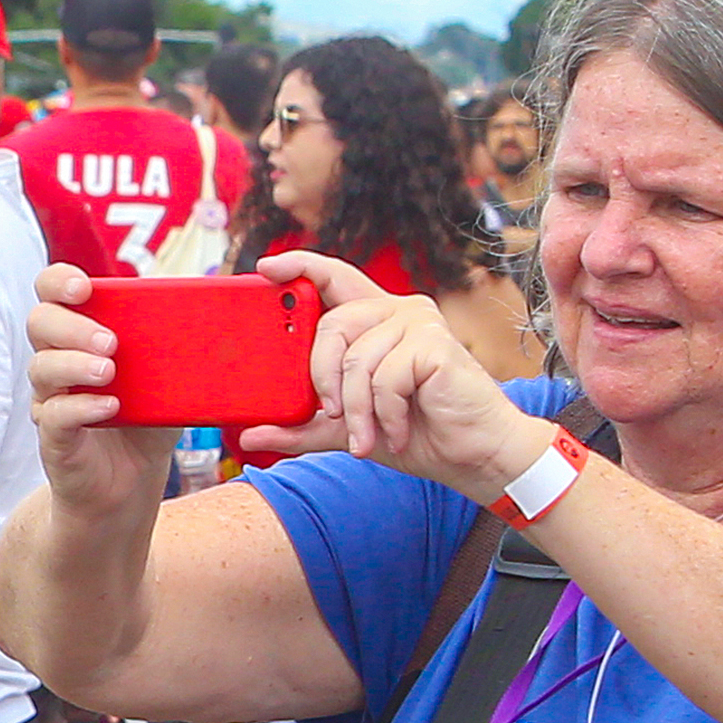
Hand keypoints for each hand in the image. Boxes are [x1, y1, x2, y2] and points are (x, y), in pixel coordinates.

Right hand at [22, 259, 165, 521]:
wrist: (133, 483)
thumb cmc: (148, 421)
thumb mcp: (168, 378)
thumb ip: (178, 344)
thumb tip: (218, 309)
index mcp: (80, 334)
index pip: (51, 291)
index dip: (59, 281)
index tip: (84, 287)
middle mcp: (58, 360)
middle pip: (40, 323)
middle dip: (72, 325)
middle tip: (111, 342)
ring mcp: (51, 399)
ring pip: (41, 368)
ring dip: (75, 364)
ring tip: (110, 372)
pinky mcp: (55, 437)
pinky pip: (54, 415)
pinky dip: (82, 407)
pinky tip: (110, 407)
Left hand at [268, 250, 547, 495]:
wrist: (473, 455)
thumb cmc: (415, 434)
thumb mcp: (345, 429)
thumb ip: (300, 427)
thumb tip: (250, 435)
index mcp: (374, 319)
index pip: (333, 278)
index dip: (300, 266)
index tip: (266, 268)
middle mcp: (397, 310)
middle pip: (332, 325)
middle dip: (322, 377)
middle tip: (333, 414)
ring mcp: (419, 322)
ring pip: (357, 359)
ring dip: (357, 410)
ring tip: (368, 437)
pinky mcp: (435, 343)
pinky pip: (385, 377)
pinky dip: (384, 414)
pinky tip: (397, 431)